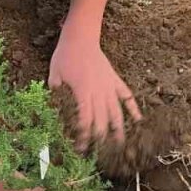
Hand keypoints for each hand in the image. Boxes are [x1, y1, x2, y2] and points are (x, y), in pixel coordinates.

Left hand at [49, 33, 140, 148]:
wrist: (81, 37)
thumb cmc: (65, 55)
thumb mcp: (54, 75)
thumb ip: (55, 93)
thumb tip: (52, 111)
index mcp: (83, 92)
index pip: (86, 120)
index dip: (84, 136)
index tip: (80, 148)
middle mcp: (99, 91)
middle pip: (102, 120)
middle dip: (100, 138)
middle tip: (98, 153)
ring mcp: (109, 86)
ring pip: (117, 111)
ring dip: (119, 129)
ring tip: (120, 145)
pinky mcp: (114, 80)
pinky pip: (127, 96)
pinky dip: (133, 108)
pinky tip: (138, 120)